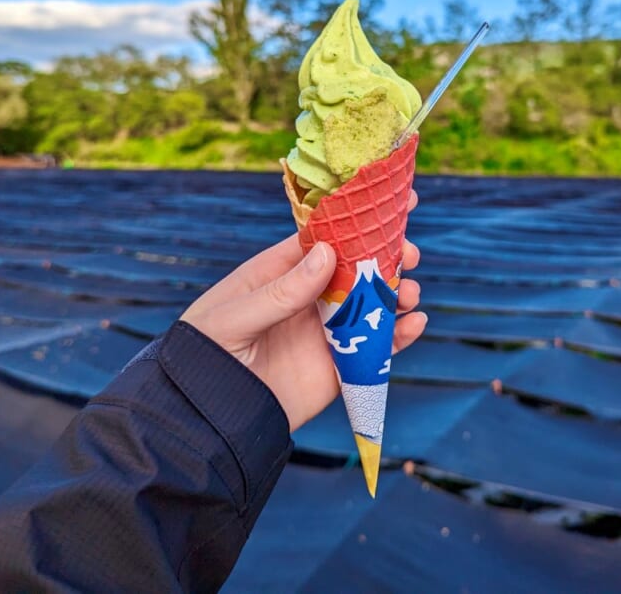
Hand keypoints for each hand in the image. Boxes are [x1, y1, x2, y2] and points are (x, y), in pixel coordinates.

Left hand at [180, 190, 424, 431]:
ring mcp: (326, 330)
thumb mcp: (233, 318)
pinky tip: (415, 323)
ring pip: (372, 303)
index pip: (323, 236)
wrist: (208, 420)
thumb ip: (280, 291)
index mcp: (279, 273)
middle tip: (410, 253)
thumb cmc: (205, 355)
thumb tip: (327, 253)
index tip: (390, 201)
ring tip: (408, 294)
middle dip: (387, 255)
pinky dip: (400, 334)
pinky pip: (377, 347)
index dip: (355, 218)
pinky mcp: (339, 366)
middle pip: (357, 267)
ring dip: (397, 293)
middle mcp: (308, 297)